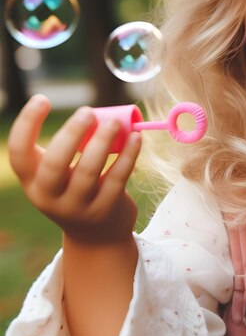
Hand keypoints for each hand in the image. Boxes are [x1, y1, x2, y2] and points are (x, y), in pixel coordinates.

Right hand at [8, 95, 141, 243]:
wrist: (98, 236)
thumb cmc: (78, 191)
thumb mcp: (61, 176)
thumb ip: (67, 148)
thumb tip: (95, 113)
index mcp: (33, 182)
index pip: (19, 153)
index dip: (26, 124)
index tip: (42, 99)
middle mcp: (49, 197)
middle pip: (54, 163)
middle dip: (72, 134)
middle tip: (88, 112)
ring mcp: (77, 207)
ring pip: (88, 171)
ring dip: (103, 142)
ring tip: (116, 122)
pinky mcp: (105, 210)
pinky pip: (117, 178)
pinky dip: (127, 155)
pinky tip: (135, 138)